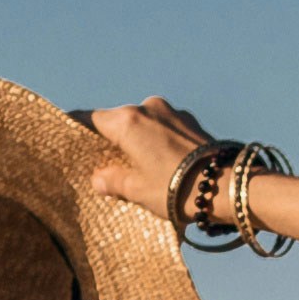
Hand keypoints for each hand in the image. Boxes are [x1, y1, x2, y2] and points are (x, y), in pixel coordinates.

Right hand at [77, 97, 215, 213]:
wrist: (230, 187)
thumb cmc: (178, 190)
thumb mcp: (137, 190)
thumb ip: (112, 181)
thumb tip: (99, 178)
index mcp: (127, 121)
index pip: (90, 119)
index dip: (77, 130)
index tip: (68, 138)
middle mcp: (148, 108)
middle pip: (117, 122)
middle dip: (111, 142)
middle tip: (104, 164)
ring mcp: (172, 113)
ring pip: (143, 125)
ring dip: (137, 142)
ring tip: (139, 169)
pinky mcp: (191, 122)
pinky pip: (164, 129)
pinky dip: (158, 143)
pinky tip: (163, 165)